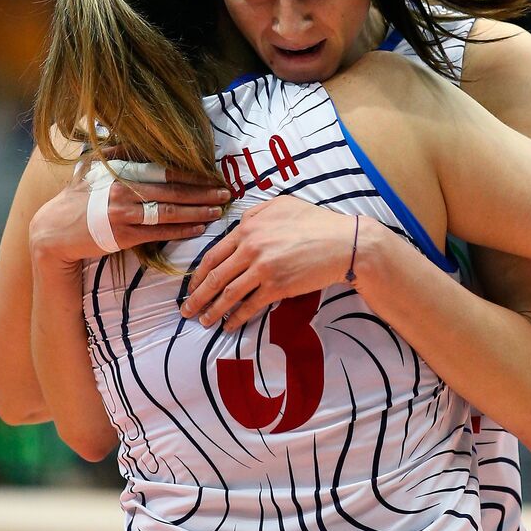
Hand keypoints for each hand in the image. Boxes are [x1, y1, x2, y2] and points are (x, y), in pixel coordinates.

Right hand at [29, 163, 230, 265]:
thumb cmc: (80, 197)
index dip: (192, 172)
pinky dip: (182, 230)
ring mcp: (122, 212)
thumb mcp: (95, 168)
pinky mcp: (123, 235)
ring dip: (197, 211)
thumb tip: (146, 137)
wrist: (54, 230)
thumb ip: (121, 152)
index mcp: (120, 168)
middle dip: (203, 191)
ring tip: (218, 211)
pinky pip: (159, 232)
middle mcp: (122, 188)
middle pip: (172, 189)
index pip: (164, 168)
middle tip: (226, 192)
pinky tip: (199, 228)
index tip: (213, 175)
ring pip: (169, 211)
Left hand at [180, 195, 360, 328]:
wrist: (344, 243)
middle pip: (215, 277)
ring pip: (229, 294)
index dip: (198, 274)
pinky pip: (250, 306)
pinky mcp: (278, 287)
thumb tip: (238, 225)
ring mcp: (263, 269)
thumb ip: (255, 214)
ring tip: (203, 321)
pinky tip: (229, 325)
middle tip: (186, 310)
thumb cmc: (316, 222)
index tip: (190, 286)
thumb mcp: (281, 205)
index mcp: (248, 228)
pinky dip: (237, 318)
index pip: (213, 254)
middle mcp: (251, 248)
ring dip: (212, 311)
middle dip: (197, 296)